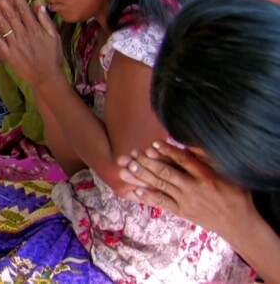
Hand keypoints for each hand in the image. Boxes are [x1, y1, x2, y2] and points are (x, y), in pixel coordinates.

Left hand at [0, 0, 62, 88]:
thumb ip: (45, 19)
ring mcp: (16, 44)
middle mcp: (24, 34)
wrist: (48, 77)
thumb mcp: (54, 36)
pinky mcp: (10, 55)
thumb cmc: (52, 56)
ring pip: (3, 26)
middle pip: (10, 14)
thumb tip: (38, 3)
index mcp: (34, 28)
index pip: (23, 8)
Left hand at [117, 141, 254, 237]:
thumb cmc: (235, 194)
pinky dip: (148, 196)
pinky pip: (162, 203)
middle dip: (147, 163)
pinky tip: (135, 190)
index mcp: (207, 176)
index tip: (154, 143)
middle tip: (133, 155)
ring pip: (161, 186)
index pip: (184, 160)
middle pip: (167, 172)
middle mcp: (194, 188)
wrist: (237, 223)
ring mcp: (187, 201)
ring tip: (127, 168)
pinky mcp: (182, 211)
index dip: (168, 151)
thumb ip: (209, 159)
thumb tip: (192, 145)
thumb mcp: (228, 173)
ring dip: (143, 177)